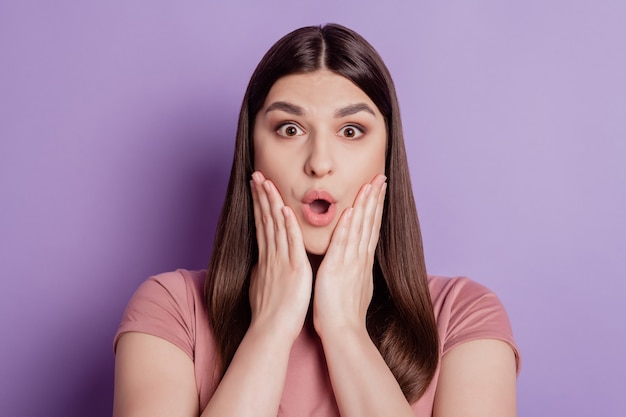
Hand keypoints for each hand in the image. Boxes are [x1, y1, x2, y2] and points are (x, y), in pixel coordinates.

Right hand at [249, 171, 312, 340]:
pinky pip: (290, 244)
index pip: (262, 224)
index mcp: (267, 257)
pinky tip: (283, 209)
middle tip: (256, 174)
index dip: (259, 203)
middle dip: (260, 195)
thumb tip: (262, 261)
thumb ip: (264, 269)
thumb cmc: (269, 312)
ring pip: (275, 226)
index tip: (257, 186)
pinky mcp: (294, 270)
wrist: (271, 332)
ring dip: (271, 203)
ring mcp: (281, 261)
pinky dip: (287, 226)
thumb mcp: (262, 284)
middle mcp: (272, 255)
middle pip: (265, 219)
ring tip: (266, 182)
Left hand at [313, 174, 386, 336]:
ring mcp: (351, 262)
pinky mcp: (337, 268)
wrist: (344, 330)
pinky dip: (349, 226)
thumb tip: (358, 261)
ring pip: (361, 227)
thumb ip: (355, 268)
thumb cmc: (344, 312)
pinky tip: (353, 209)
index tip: (379, 189)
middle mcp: (360, 257)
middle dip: (376, 198)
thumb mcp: (354, 285)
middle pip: (370, 222)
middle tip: (381, 177)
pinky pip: (344, 243)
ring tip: (371, 184)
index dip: (375, 207)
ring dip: (366, 204)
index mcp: (361, 260)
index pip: (371, 227)